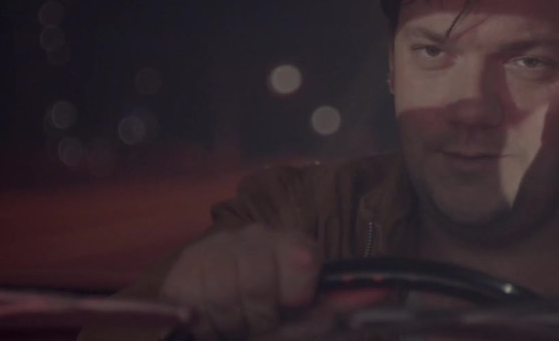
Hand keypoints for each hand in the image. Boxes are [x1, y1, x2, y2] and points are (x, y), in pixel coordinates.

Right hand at [161, 225, 321, 339]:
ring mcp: (216, 248)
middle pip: (259, 279)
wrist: (210, 310)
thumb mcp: (299, 315)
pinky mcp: (184, 266)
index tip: (291, 306)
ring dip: (233, 321)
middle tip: (258, 322)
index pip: (302, 256)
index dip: (296, 291)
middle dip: (260, 315)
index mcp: (289, 244)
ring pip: (226, 290)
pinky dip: (207, 323)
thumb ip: (330, 307)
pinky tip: (211, 320)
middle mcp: (253, 237)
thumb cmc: (264, 314)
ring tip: (234, 322)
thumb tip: (373, 295)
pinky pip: (197, 299)